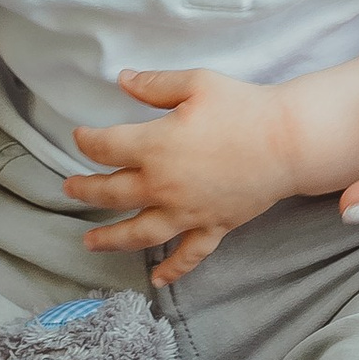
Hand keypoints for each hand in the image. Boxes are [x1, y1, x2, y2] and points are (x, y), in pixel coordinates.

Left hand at [65, 72, 295, 283]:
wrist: (288, 141)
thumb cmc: (244, 107)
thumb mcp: (196, 84)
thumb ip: (155, 85)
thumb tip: (122, 80)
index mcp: (155, 147)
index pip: (107, 147)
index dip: (87, 141)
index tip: (79, 137)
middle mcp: (164, 185)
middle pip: (113, 193)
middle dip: (86, 190)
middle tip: (69, 189)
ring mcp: (188, 212)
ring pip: (139, 233)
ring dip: (111, 239)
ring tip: (90, 242)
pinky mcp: (213, 226)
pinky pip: (189, 254)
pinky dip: (172, 269)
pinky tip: (157, 279)